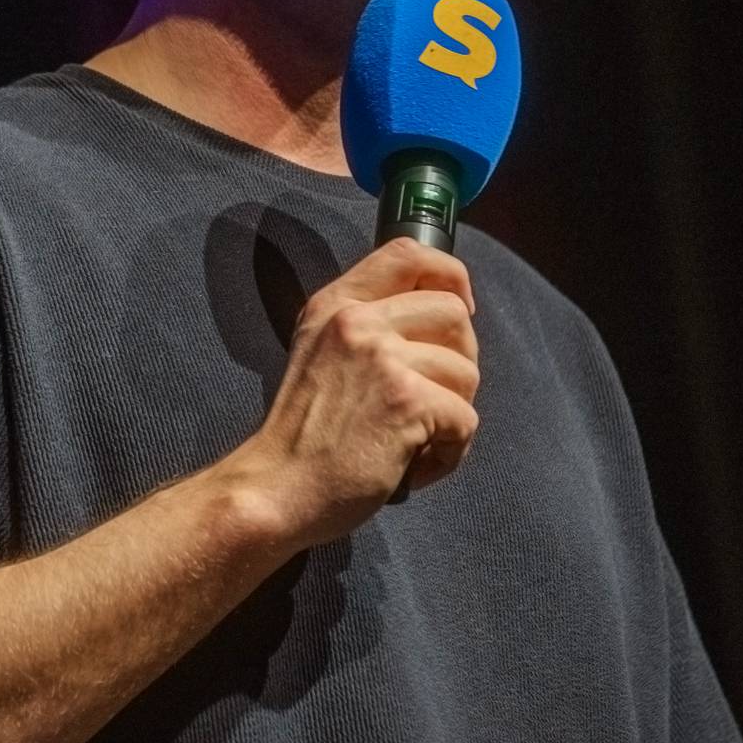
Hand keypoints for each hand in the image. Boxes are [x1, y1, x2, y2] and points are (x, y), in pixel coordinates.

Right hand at [224, 235, 479, 551]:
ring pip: (467, 371)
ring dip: (453, 413)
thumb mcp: (319, 354)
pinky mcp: (406, 401)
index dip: (449, 275)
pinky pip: (465, 420)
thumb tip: (441, 323)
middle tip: (431, 398)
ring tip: (413, 441)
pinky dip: (449, 452)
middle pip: (454, 313)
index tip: (459, 310)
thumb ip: (365, 329)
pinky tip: (412, 466)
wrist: (274, 489)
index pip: (408, 253)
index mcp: (335, 305)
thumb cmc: (301, 436)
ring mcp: (382, 358)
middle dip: (459, 361)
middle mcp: (357, 321)